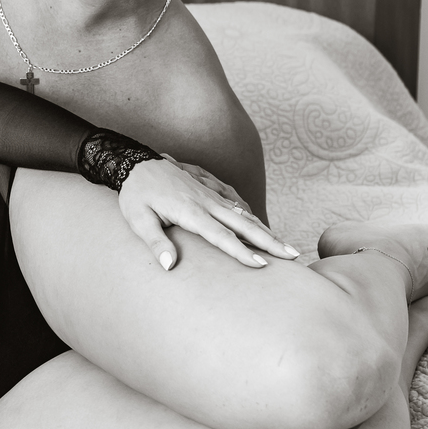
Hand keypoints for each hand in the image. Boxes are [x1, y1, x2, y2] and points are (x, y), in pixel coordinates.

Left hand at [118, 157, 298, 270]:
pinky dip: (249, 212)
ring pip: (242, 213)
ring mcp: (208, 193)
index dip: (241, 251)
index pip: (221, 236)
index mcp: (190, 211)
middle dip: (269, 241)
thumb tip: (170, 266)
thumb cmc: (134, 195)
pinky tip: (258, 223)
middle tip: (294, 255)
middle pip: (243, 224)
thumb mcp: (138, 219)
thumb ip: (155, 242)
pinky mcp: (207, 188)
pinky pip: (234, 200)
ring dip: (264, 229)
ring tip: (285, 246)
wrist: (133, 162)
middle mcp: (205, 201)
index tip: (262, 265)